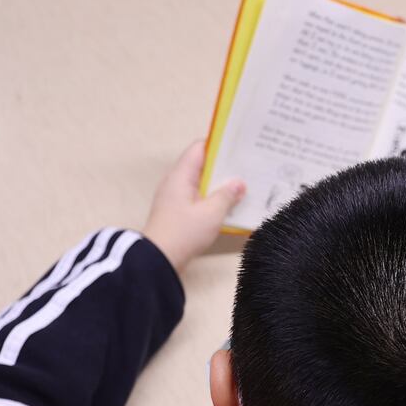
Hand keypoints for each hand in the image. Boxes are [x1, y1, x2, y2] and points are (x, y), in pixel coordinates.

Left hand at [142, 141, 244, 272]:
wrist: (159, 261)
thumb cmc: (183, 234)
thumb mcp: (212, 214)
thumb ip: (227, 195)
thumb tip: (239, 183)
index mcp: (181, 176)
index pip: (199, 148)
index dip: (218, 144)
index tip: (238, 147)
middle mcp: (175, 182)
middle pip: (201, 165)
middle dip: (223, 166)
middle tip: (246, 167)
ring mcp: (175, 197)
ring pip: (201, 182)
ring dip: (219, 184)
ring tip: (242, 186)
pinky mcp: (177, 212)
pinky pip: (198, 197)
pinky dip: (212, 197)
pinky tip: (228, 205)